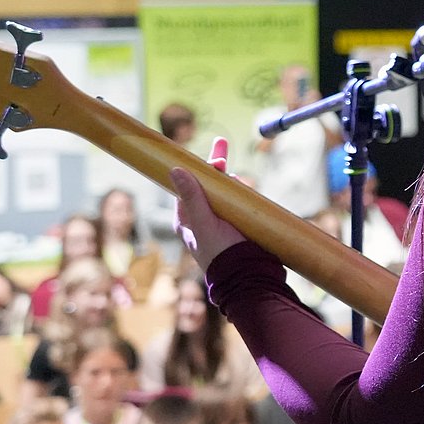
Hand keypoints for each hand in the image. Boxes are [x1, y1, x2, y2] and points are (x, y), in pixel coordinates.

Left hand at [171, 138, 248, 270]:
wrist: (248, 277)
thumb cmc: (221, 255)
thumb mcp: (205, 224)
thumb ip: (192, 197)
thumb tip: (175, 169)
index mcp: (188, 219)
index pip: (189, 185)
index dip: (199, 169)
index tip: (213, 156)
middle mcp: (202, 219)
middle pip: (206, 186)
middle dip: (215, 168)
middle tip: (222, 146)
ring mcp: (221, 222)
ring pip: (223, 193)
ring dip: (230, 182)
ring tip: (238, 179)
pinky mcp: (237, 226)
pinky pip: (237, 204)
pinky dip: (241, 194)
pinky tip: (246, 189)